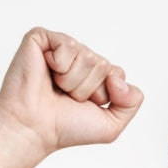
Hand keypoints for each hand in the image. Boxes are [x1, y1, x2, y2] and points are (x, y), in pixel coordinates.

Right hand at [0, 27, 143, 158]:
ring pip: (88, 56)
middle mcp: (79, 59)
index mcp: (94, 75)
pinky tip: (46, 73)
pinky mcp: (42, 39)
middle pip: (104, 65)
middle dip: (87, 88)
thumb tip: (120, 79)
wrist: (35, 128)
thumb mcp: (112, 125)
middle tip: (66, 97)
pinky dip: (59, 66)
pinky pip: (68, 46)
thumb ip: (133, 103)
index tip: (84, 105)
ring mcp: (61, 48)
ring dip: (72, 80)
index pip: (118, 74)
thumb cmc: (66, 127)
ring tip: (55, 88)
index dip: (103, 94)